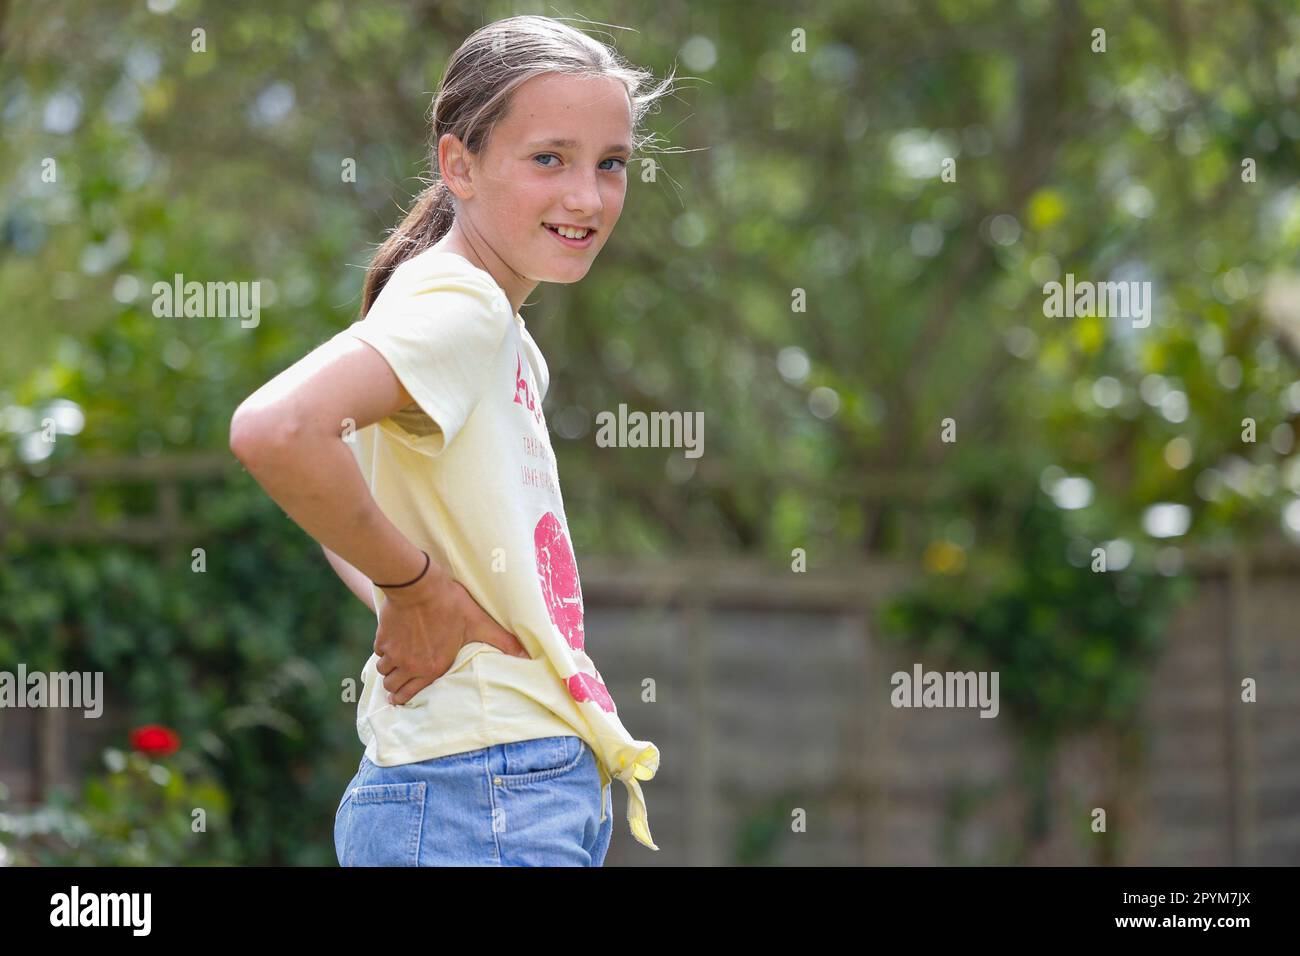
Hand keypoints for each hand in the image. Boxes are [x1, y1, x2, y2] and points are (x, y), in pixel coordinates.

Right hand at [374, 559, 530, 705]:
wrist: (418, 584)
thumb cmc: (450, 604)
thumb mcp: (479, 622)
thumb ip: (501, 641)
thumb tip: (526, 655)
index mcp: (432, 667)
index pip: (410, 694)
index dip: (405, 698)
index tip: (403, 698)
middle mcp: (410, 665)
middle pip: (393, 686)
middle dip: (396, 686)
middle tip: (399, 683)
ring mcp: (394, 652)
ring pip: (383, 671)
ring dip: (389, 669)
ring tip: (396, 664)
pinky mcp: (383, 637)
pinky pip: (378, 652)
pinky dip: (383, 651)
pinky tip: (391, 645)